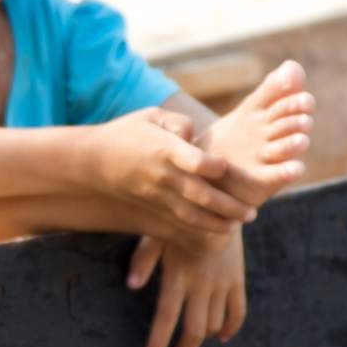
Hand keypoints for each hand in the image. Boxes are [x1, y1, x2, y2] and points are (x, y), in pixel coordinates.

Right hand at [88, 108, 256, 237]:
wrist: (94, 163)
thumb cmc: (127, 133)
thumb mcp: (151, 115)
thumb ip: (180, 122)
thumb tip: (198, 135)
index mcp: (164, 149)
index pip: (192, 161)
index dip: (211, 166)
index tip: (224, 167)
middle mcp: (163, 175)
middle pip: (200, 195)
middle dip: (228, 206)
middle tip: (252, 211)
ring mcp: (158, 195)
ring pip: (192, 215)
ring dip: (218, 222)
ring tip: (239, 223)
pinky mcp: (153, 207)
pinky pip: (180, 222)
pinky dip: (200, 229)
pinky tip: (219, 230)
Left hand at [127, 226, 246, 346]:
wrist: (223, 202)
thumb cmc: (181, 217)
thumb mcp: (157, 233)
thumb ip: (143, 259)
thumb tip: (131, 285)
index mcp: (178, 273)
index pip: (166, 316)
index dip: (159, 339)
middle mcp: (201, 283)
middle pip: (194, 329)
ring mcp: (222, 283)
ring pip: (214, 324)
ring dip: (202, 337)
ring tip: (189, 342)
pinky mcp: (237, 279)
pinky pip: (238, 312)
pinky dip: (230, 328)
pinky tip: (220, 336)